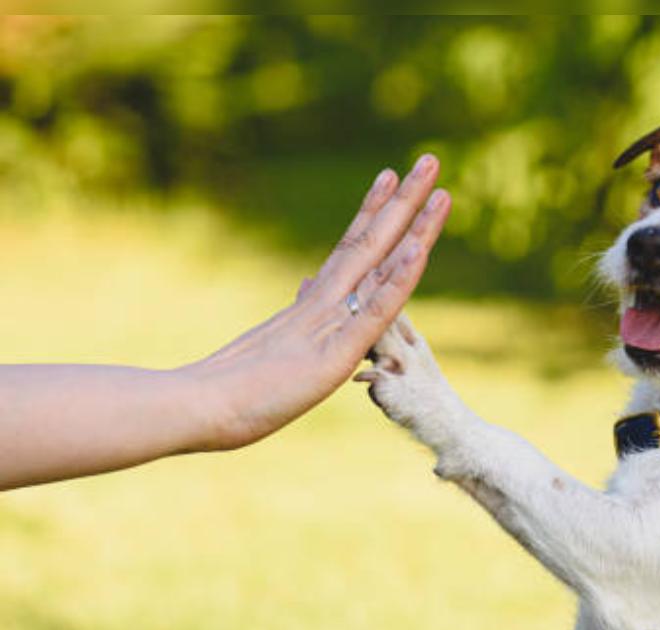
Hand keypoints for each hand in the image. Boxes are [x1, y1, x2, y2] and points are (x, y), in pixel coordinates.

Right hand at [184, 154, 450, 450]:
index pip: (352, 251)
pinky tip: (420, 247)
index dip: (376, 214)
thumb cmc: (225, 394)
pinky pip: (375, 309)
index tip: (392, 177)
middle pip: (373, 241)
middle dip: (405, 201)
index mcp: (312, 306)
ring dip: (413, 221)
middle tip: (430, 159)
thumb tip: (307, 284)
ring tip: (434, 176)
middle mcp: (324, 303)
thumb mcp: (274, 349)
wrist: (195, 409)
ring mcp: (331, 323)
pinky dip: (399, 279)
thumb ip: (297, 318)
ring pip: (380, 261)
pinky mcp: (336, 350)